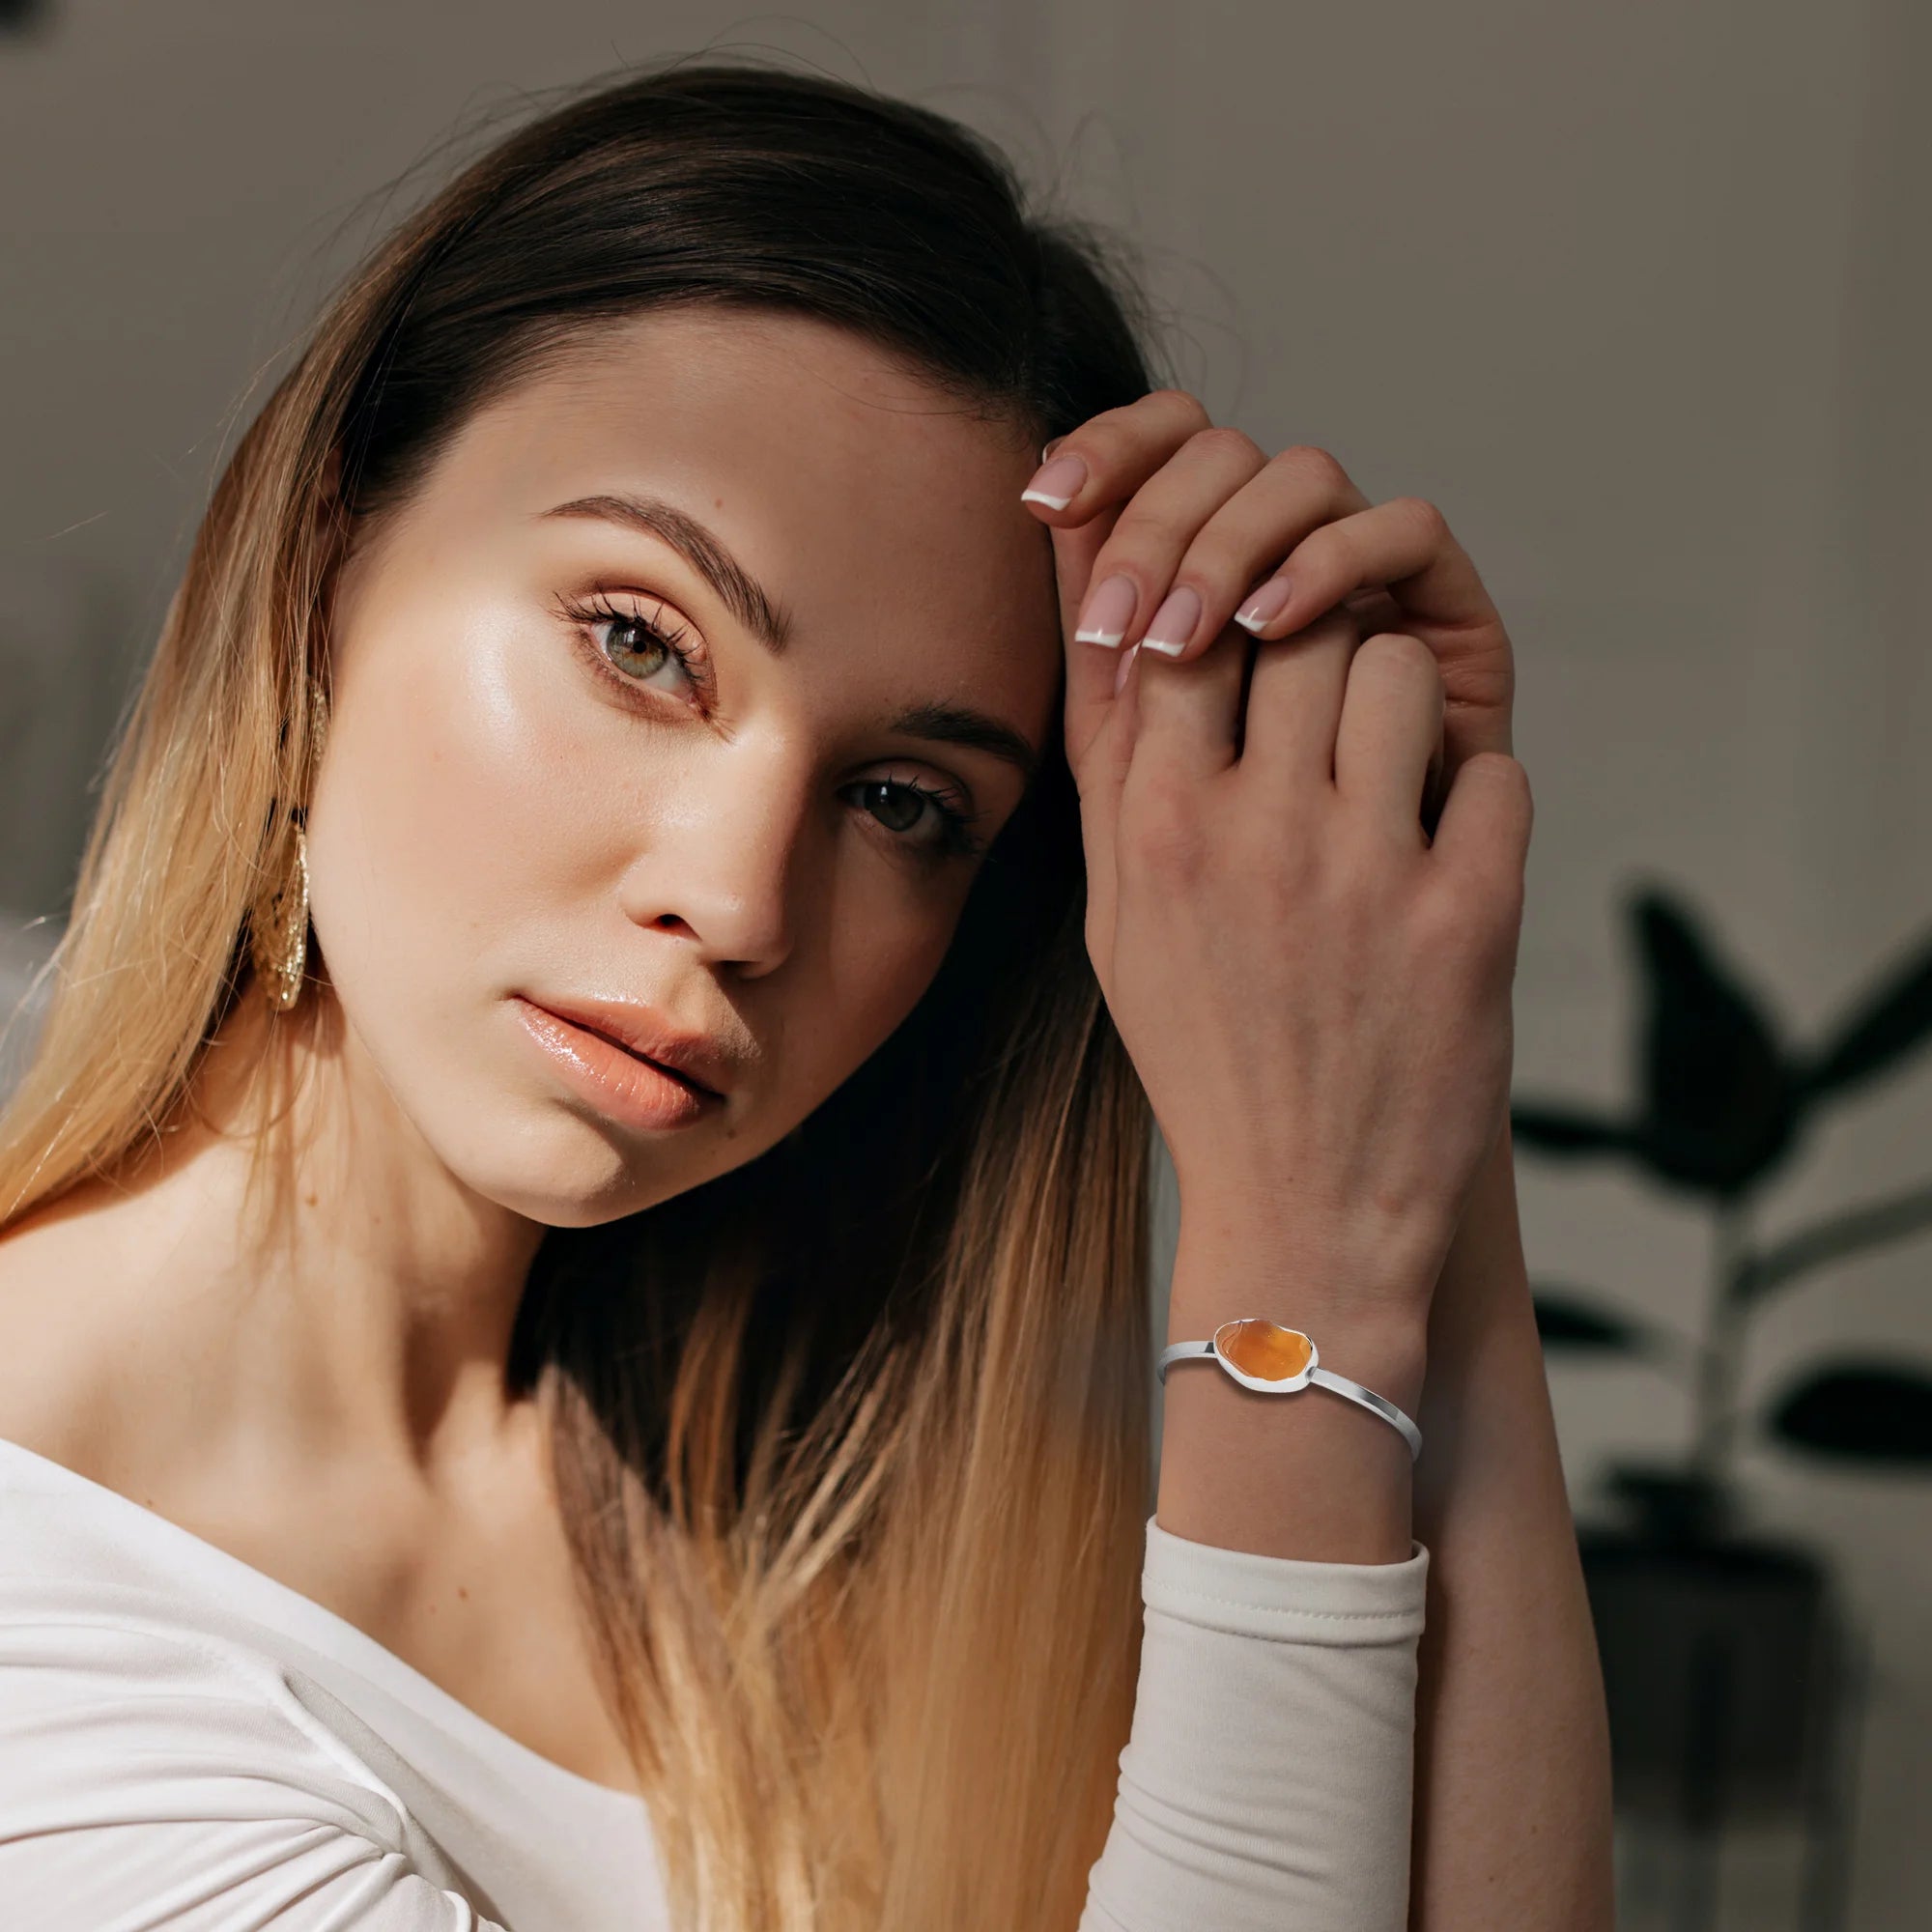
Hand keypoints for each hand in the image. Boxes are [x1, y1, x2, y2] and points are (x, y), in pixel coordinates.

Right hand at [1021, 393, 1531, 1318]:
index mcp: (1154, 827)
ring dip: (1401, 701)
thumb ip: (1120, 775)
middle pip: (1298, 624)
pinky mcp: (1468, 918)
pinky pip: (1493, 775)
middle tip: (1330, 685)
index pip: (1185, 624)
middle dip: (1318, 638)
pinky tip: (1446, 853)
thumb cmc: (1203, 1053)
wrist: (1305, 1212)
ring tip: (1391, 765)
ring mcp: (1365, 873)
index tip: (1247, 636)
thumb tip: (1125, 630)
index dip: (1222, 610)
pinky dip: (1476, 798)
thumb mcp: (1118, 919)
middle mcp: (1253, 834)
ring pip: (1400, 670)